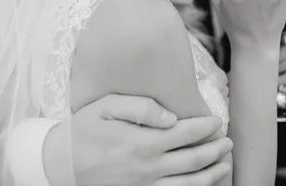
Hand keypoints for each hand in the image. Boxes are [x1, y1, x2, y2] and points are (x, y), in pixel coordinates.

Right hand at [44, 94, 232, 185]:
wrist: (59, 165)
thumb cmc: (83, 131)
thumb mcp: (106, 107)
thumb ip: (142, 107)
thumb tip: (172, 117)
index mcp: (142, 142)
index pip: (186, 133)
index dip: (206, 126)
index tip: (216, 121)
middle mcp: (148, 168)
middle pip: (194, 159)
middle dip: (215, 149)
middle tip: (227, 141)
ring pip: (190, 184)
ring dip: (212, 174)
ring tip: (224, 164)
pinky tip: (203, 185)